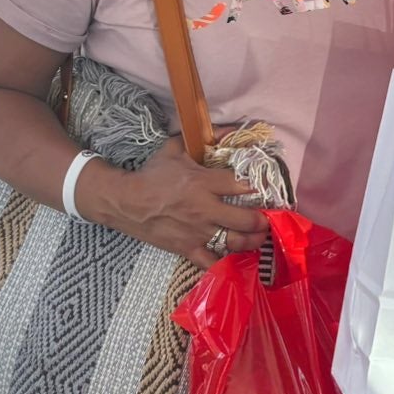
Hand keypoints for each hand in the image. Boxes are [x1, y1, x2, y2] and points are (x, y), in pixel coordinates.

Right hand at [85, 137, 268, 267]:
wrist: (125, 201)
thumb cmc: (152, 174)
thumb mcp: (176, 148)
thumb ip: (205, 137)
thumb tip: (231, 128)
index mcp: (203, 183)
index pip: (241, 186)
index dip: (260, 188)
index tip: (268, 190)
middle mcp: (205, 209)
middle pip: (246, 219)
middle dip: (262, 221)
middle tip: (268, 219)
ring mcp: (197, 232)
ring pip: (235, 242)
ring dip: (253, 242)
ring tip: (260, 238)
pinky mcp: (187, 248)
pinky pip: (212, 262)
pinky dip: (227, 264)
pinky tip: (237, 261)